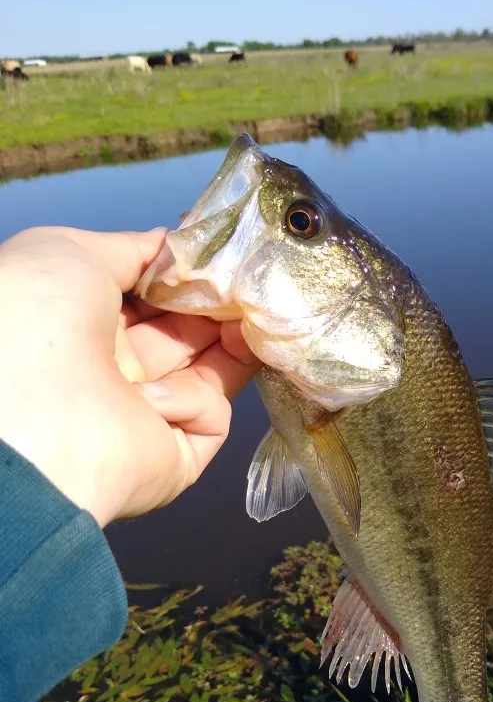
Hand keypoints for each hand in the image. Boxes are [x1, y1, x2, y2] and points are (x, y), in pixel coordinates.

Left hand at [0, 226, 261, 526]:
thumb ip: (131, 248)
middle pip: (186, 334)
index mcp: (84, 324)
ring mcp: (144, 415)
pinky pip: (206, 418)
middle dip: (219, 308)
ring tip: (251, 320)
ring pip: (208, 374)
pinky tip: (153, 398)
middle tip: (249, 287)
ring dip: (232, 344)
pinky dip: (192, 401)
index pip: (153, 301)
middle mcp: (113, 370)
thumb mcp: (72, 252)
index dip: (189, 281)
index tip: (222, 263)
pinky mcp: (174, 456)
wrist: (31, 409)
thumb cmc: (38, 318)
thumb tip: (174, 245)